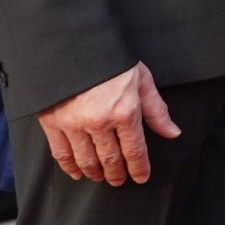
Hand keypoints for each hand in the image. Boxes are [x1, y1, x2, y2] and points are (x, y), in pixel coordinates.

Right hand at [37, 63, 181, 186]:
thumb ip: (156, 110)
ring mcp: (73, 124)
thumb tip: (172, 132)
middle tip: (119, 181)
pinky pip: (61, 153)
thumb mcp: (142, 79)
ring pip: (86, 160)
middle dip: (117, 174)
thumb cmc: (112, 59)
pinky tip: (77, 172)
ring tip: (101, 177)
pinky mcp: (52, 122)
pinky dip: (70, 166)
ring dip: (95, 173)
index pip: (135, 150)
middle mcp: (99, 122)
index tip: (141, 177)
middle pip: (110, 159)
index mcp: (124, 112)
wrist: (74, 43)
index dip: (139, 168)